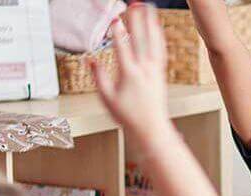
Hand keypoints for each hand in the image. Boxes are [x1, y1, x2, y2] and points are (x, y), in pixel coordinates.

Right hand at [92, 3, 169, 138]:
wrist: (151, 128)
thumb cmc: (128, 116)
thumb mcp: (107, 99)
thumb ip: (99, 77)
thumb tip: (90, 59)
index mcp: (130, 75)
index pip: (123, 49)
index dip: (118, 33)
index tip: (114, 19)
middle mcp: (145, 70)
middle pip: (141, 39)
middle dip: (137, 20)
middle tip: (134, 3)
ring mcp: (155, 70)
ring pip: (154, 42)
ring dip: (151, 23)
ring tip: (148, 7)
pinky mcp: (161, 72)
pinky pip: (161, 49)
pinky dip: (158, 36)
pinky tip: (157, 26)